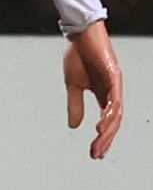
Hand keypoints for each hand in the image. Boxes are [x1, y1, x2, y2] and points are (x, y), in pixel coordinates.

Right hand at [65, 20, 123, 157]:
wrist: (81, 35)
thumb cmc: (78, 57)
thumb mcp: (72, 85)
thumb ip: (75, 105)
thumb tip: (74, 126)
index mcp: (103, 95)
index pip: (106, 122)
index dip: (102, 138)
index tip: (95, 153)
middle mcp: (113, 93)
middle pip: (113, 122)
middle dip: (106, 139)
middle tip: (97, 153)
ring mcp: (115, 85)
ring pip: (116, 113)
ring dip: (109, 128)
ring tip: (100, 140)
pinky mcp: (114, 76)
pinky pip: (115, 98)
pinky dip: (110, 112)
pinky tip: (103, 123)